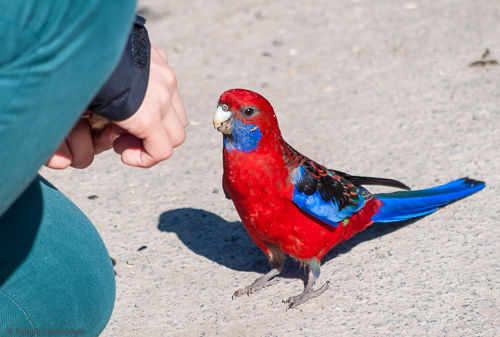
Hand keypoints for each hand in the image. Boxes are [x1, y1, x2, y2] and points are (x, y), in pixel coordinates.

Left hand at [46, 46, 186, 168]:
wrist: (84, 34)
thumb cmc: (79, 74)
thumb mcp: (78, 112)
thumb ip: (79, 141)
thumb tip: (63, 162)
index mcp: (146, 113)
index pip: (163, 151)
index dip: (144, 159)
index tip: (123, 154)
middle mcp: (163, 95)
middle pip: (175, 135)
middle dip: (152, 143)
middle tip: (123, 138)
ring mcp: (166, 76)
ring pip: (178, 115)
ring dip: (158, 123)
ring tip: (129, 118)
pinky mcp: (161, 60)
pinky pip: (170, 89)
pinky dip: (158, 99)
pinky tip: (132, 94)